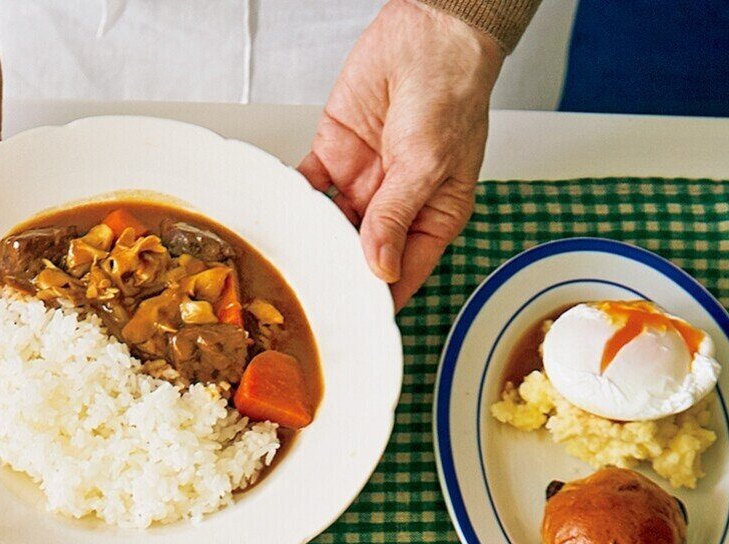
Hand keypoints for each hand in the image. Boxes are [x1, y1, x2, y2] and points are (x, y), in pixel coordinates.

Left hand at [299, 0, 502, 309]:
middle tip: (308, 298)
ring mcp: (362, 182)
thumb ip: (398, 216)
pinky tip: (277, 217)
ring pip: (329, 224)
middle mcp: (395, 204)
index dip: (377, 298)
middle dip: (335, 273)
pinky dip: (292, 200)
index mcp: (432, 216)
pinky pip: (307, 186)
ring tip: (288, 264)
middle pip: (360, 253)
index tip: (352, 321)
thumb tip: (380, 267)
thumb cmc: (451, 94)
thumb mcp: (429, 164)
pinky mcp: (333, 156)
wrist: (427, 36)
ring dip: (310, 239)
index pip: (402, 271)